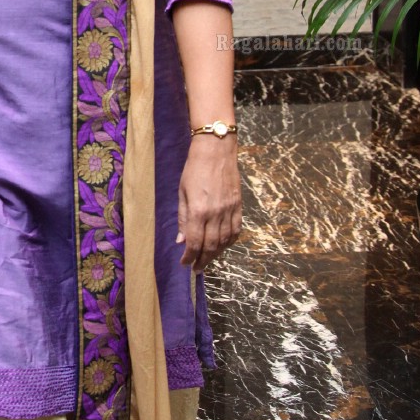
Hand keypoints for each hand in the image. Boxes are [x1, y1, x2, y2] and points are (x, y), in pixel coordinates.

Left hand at [176, 136, 241, 270]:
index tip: (185, 263)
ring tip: (207, 259)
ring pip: (225, 241)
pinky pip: (236, 230)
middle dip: (202, 260)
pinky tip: (223, 246)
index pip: (194, 242)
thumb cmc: (194, 170)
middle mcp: (215, 214)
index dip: (189, 256)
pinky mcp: (238, 206)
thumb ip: (183, 218)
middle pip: (210, 246)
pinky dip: (230, 242)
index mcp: (198, 211)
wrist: (216, 151)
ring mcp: (229, 210)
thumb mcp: (182, 193)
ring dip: (216, 254)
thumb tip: (181, 241)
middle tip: (196, 268)